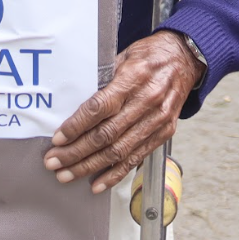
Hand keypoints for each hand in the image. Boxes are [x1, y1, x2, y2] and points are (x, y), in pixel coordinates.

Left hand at [43, 30, 203, 193]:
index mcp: (134, 78)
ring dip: (90, 166)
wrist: (185, 59)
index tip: (58, 138)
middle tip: (53, 162)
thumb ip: (102, 77)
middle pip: (106, 134)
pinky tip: (96, 183)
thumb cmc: (150, 55)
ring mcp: (157, 120)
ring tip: (66, 175)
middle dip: (76, 152)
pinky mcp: (164, 133)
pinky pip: (136, 158)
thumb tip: (72, 98)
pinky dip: (115, 173)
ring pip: (118, 151)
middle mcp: (147, 101)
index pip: (100, 107)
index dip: (77, 125)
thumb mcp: (124, 55)